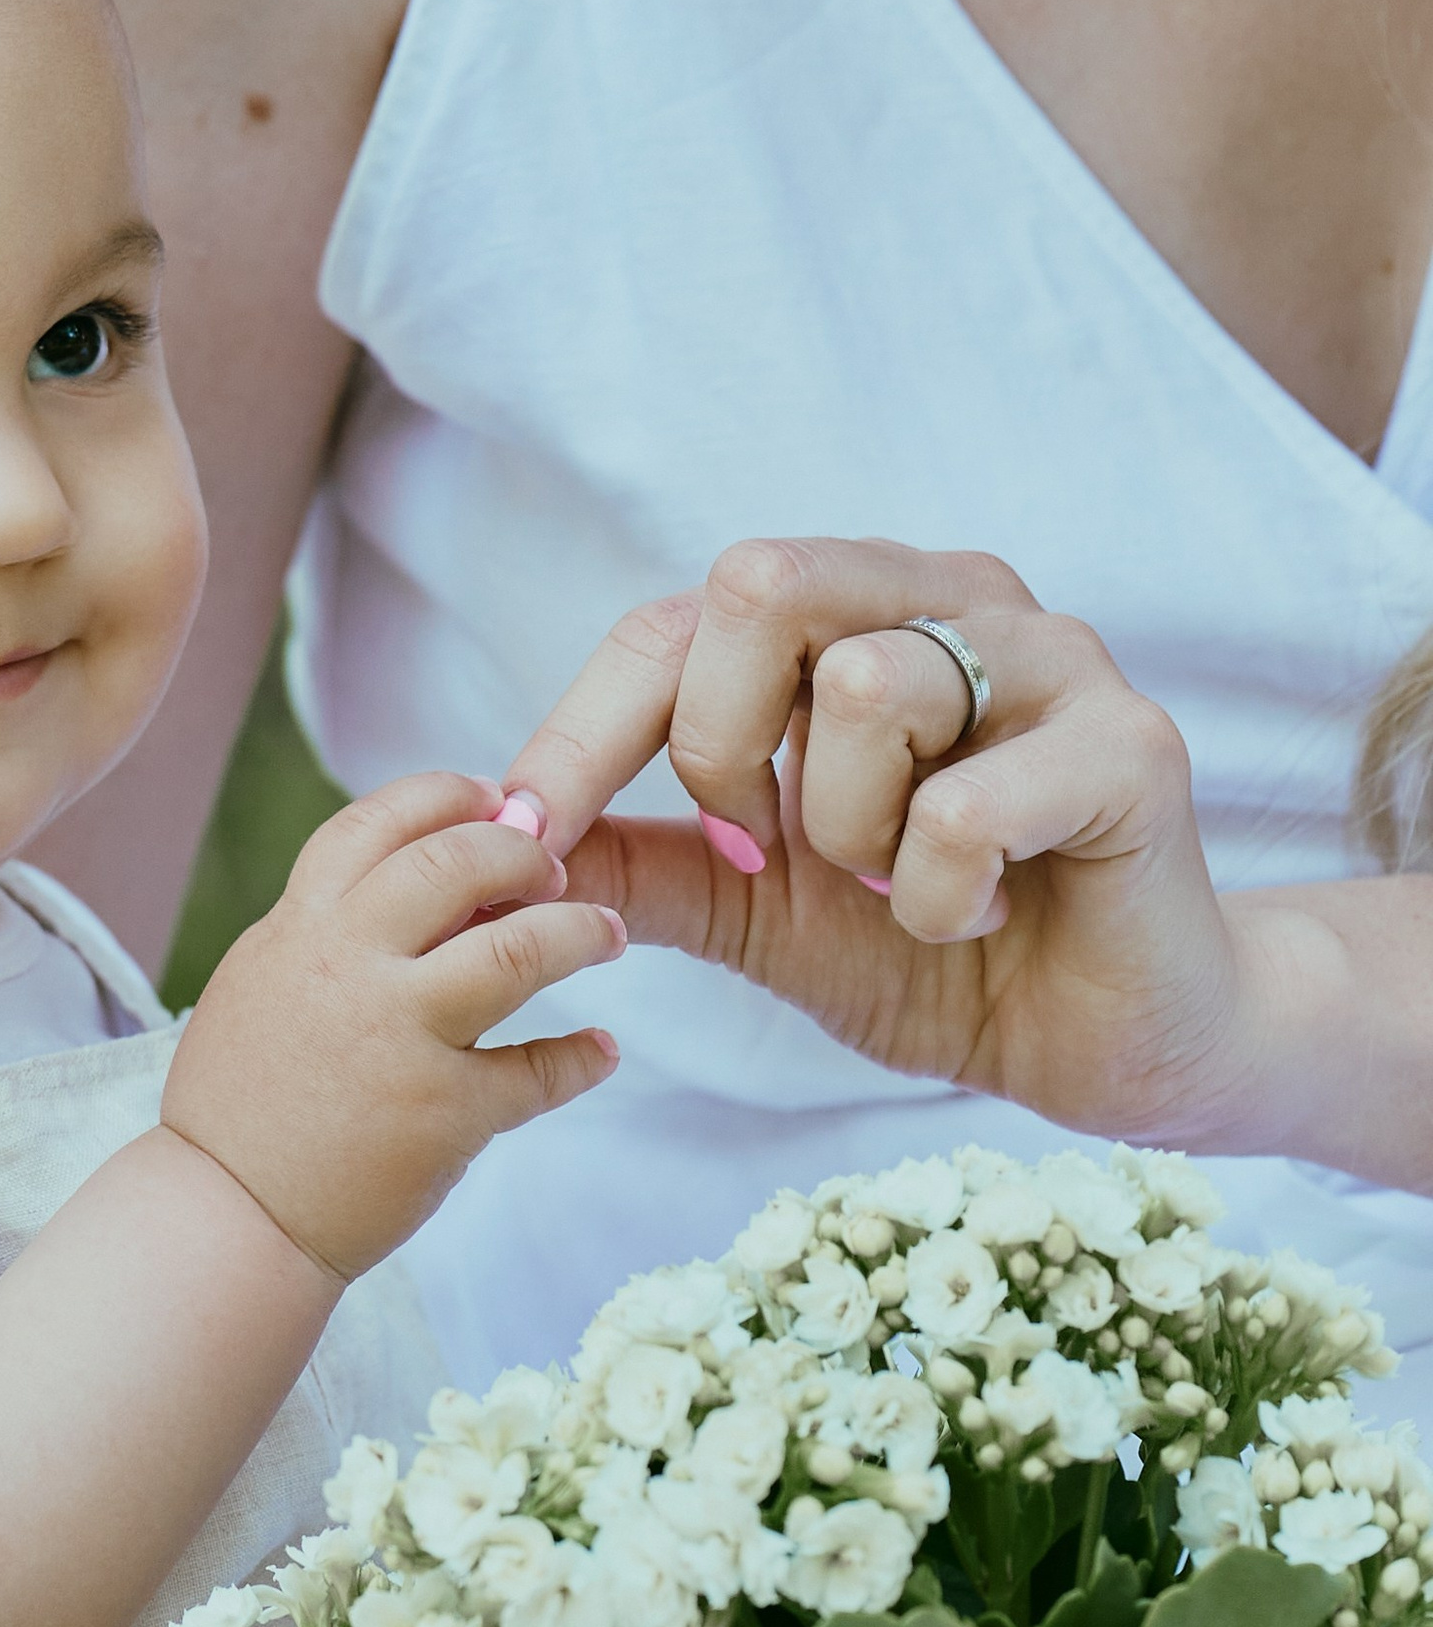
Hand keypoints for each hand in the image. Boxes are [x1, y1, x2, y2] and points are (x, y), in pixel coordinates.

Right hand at [164, 771, 624, 1276]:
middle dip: (524, 852)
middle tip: (554, 869)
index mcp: (299, 929)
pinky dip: (580, 1059)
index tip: (493, 797)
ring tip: (605, 934)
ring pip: (519, 948)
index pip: (379, 823)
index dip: (446, 798)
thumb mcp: (258, 986)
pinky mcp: (443, 1114)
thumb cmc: (238, 1108)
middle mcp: (349, 967)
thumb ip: (321, 931)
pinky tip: (598, 1053)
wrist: (223, 1218)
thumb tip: (395, 884)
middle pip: (459, 863)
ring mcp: (399, 1039)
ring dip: (580, 930)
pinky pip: (537, 1071)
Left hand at [499, 538, 1258, 1147]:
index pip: (677, 618)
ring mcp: (1054, 656)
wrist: (1096, 1044)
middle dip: (720, 745)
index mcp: (853, 615)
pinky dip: (937, 898)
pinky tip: (976, 917)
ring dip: (849, 835)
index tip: (526, 837)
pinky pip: (966, 808)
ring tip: (901, 885)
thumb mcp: (753, 910)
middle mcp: (951, 599)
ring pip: (868, 686)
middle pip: (758, 582)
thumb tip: (491, 839)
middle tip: (769, 851)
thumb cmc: (930, 951)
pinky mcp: (1133, 745)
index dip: (583, 729)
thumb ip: (641, 862)